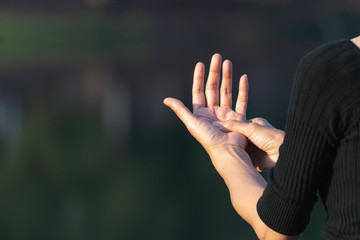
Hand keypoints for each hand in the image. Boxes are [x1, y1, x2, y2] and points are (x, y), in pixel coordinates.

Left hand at [163, 54, 249, 175]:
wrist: (226, 151)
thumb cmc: (207, 138)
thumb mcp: (191, 123)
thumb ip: (180, 110)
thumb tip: (166, 99)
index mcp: (200, 112)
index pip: (199, 90)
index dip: (199, 77)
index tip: (200, 63)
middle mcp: (213, 111)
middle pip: (213, 87)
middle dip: (215, 72)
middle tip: (217, 56)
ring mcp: (226, 113)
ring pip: (227, 90)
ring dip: (227, 76)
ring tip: (228, 62)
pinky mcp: (239, 117)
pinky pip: (242, 99)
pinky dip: (243, 88)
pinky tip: (243, 76)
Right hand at [215, 117, 284, 170]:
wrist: (283, 154)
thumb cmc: (271, 137)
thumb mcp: (251, 128)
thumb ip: (234, 126)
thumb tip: (216, 124)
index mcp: (254, 125)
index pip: (236, 126)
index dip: (227, 128)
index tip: (216, 130)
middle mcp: (253, 136)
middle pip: (236, 137)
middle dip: (228, 140)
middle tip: (216, 140)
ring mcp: (253, 148)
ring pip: (238, 148)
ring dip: (231, 149)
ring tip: (219, 149)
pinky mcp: (253, 159)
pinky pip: (241, 157)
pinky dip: (236, 158)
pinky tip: (227, 157)